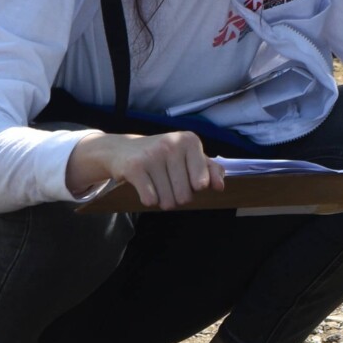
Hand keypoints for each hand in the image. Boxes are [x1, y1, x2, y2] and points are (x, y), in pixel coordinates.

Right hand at [67, 129, 218, 209]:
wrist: (123, 149)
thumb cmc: (163, 156)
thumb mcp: (189, 157)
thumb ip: (211, 170)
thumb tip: (219, 186)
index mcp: (190, 141)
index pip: (202, 183)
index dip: (194, 187)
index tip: (186, 176)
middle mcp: (172, 144)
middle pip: (185, 196)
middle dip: (177, 196)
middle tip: (167, 180)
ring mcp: (152, 155)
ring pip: (167, 201)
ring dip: (162, 199)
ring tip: (156, 182)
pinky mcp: (134, 167)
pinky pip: (150, 200)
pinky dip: (149, 199)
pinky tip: (145, 185)